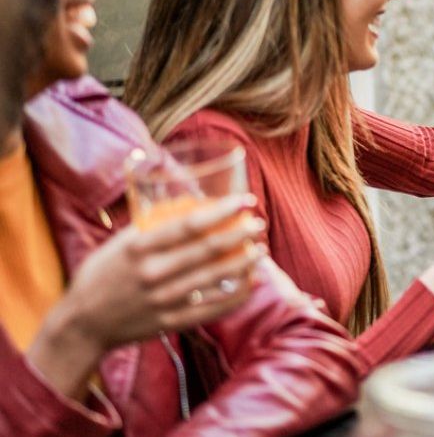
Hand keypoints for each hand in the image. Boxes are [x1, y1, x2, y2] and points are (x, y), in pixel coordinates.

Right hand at [28, 194, 263, 397]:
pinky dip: (238, 295)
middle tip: (259, 223)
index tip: (245, 200)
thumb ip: (152, 225)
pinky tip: (255, 282)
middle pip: (208, 250)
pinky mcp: (170, 322)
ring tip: (261, 249)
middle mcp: (153, 273)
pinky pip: (213, 309)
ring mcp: (163, 300)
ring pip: (216, 279)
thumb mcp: (120, 244)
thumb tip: (191, 204)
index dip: (222, 211)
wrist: (82, 324)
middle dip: (240, 234)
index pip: (189, 224)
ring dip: (244, 262)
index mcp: (139, 248)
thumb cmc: (102, 274)